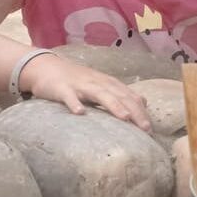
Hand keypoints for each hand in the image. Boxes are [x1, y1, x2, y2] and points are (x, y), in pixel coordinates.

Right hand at [21, 53, 151, 131]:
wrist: (46, 67)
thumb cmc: (76, 80)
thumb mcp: (101, 84)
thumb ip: (121, 93)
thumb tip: (143, 101)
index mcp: (108, 83)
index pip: (129, 96)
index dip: (141, 111)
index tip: (150, 129)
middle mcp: (98, 83)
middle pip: (120, 96)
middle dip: (134, 111)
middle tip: (145, 129)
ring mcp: (80, 85)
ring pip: (100, 94)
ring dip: (113, 105)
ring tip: (125, 118)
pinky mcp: (62, 89)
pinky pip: (69, 96)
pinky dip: (74, 103)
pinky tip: (79, 113)